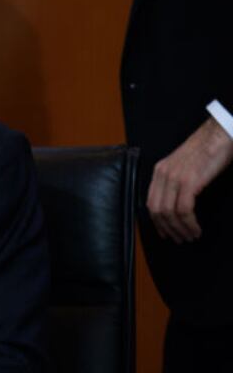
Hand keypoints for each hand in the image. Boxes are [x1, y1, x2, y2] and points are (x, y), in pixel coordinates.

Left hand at [147, 117, 232, 241]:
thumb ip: (176, 181)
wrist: (220, 133)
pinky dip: (189, 223)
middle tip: (179, 239)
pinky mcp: (189, 181)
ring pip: (169, 213)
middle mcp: (163, 174)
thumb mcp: (184, 165)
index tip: (165, 233)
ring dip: (180, 229)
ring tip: (190, 236)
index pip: (151, 202)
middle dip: (167, 229)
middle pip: (157, 210)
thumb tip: (176, 204)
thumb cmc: (208, 149)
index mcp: (159, 171)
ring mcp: (174, 177)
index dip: (156, 221)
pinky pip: (183, 209)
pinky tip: (196, 228)